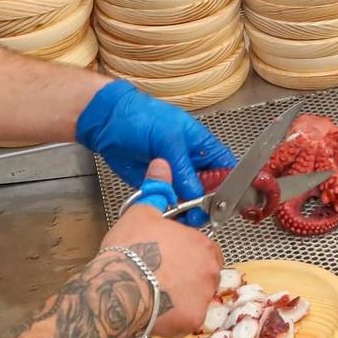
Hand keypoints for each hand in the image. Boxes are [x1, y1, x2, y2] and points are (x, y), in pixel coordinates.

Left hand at [76, 81, 236, 225]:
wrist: (107, 122)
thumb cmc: (142, 118)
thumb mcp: (169, 139)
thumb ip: (184, 168)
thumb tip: (196, 193)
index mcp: (201, 145)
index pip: (225, 166)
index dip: (229, 182)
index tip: (228, 201)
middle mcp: (190, 162)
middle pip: (208, 187)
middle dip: (208, 203)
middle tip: (203, 216)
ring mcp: (173, 175)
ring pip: (188, 198)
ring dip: (188, 209)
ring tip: (186, 219)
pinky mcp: (156, 185)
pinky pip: (167, 201)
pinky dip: (168, 210)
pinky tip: (169, 216)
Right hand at [101, 160, 224, 337]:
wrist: (117, 288)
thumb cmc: (131, 250)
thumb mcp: (142, 213)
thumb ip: (157, 190)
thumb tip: (162, 164)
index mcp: (203, 244)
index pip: (202, 248)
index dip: (184, 253)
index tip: (165, 257)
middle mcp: (211, 271)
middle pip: (202, 274)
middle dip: (185, 276)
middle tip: (158, 277)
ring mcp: (204, 298)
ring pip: (195, 298)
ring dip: (179, 298)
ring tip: (153, 295)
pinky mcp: (192, 322)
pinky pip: (186, 320)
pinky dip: (173, 318)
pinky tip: (153, 312)